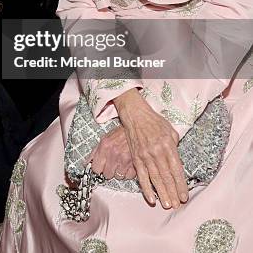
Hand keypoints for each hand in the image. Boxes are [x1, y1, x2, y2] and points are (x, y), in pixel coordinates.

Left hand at [90, 125, 135, 179]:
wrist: (138, 128)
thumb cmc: (122, 133)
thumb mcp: (105, 138)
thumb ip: (95, 151)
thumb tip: (87, 162)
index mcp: (104, 147)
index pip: (95, 168)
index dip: (98, 168)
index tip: (100, 167)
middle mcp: (114, 154)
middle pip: (107, 174)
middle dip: (109, 170)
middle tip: (112, 163)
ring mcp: (125, 160)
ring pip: (118, 176)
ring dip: (119, 171)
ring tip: (121, 162)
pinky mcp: (135, 164)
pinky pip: (129, 176)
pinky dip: (129, 172)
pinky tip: (128, 164)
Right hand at [113, 88, 188, 209]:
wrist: (136, 115)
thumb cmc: (154, 121)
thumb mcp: (171, 130)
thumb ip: (175, 146)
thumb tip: (176, 160)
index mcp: (168, 146)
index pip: (176, 170)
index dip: (181, 184)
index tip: (184, 196)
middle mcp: (157, 152)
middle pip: (166, 177)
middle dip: (172, 193)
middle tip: (177, 205)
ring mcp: (145, 156)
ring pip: (155, 179)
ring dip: (161, 193)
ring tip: (167, 205)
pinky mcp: (136, 158)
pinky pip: (141, 176)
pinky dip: (146, 188)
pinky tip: (151, 198)